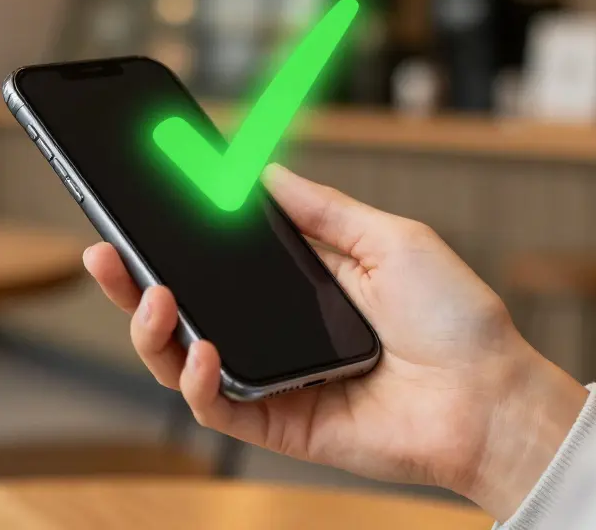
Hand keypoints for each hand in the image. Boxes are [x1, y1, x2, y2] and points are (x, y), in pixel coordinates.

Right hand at [85, 165, 587, 520]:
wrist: (491, 396)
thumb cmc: (455, 318)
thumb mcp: (388, 238)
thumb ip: (320, 208)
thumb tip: (263, 170)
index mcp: (297, 284)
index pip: (215, 259)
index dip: (170, 236)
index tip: (135, 202)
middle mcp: (274, 331)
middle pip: (183, 309)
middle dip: (132, 283)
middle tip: (104, 251)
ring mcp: (271, 379)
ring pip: (182, 360)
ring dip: (152, 330)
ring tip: (153, 297)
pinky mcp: (278, 424)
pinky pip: (216, 407)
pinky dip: (198, 381)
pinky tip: (205, 351)